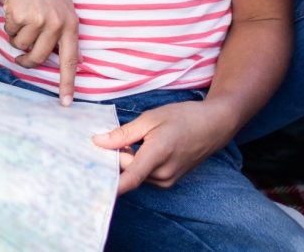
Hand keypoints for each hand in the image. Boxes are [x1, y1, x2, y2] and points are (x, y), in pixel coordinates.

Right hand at [0, 0, 79, 104]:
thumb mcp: (59, 6)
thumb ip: (63, 31)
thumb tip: (70, 60)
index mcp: (72, 24)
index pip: (71, 60)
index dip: (67, 83)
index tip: (65, 103)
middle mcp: (59, 24)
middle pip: (38, 58)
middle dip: (25, 60)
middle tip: (20, 56)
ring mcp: (41, 20)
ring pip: (21, 46)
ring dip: (15, 36)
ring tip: (20, 16)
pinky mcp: (22, 15)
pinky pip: (10, 33)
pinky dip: (8, 24)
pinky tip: (14, 7)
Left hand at [93, 100, 235, 193]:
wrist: (213, 125)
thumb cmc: (183, 117)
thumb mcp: (150, 119)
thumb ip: (123, 134)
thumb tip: (98, 142)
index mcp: (158, 155)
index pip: (129, 179)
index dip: (109, 184)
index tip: (90, 184)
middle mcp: (163, 174)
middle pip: (127, 171)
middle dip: (115, 157)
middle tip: (106, 138)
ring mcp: (167, 180)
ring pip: (135, 173)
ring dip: (127, 159)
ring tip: (133, 138)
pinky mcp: (169, 180)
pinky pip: (144, 174)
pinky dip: (137, 162)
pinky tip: (141, 146)